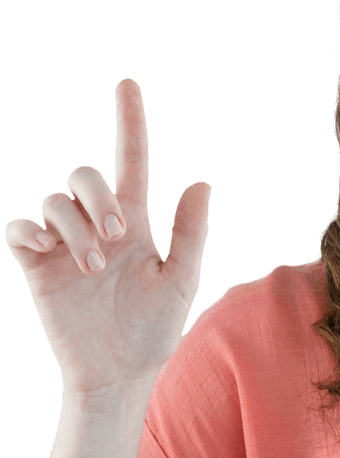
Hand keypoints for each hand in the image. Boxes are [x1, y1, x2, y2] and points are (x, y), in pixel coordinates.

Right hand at [5, 78, 212, 396]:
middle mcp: (98, 227)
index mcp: (136, 225)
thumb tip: (201, 183)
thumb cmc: (155, 331)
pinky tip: (50, 250)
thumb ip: (190, 234)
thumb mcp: (182, 282)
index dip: (130, 124)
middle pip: (85, 175)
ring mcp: (65, 245)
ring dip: (75, 227)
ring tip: (92, 266)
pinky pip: (20, 228)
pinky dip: (31, 230)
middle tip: (117, 237)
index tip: (128, 85)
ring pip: (55, 201)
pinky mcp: (38, 266)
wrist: (120, 372)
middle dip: (97, 197)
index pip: (132, 162)